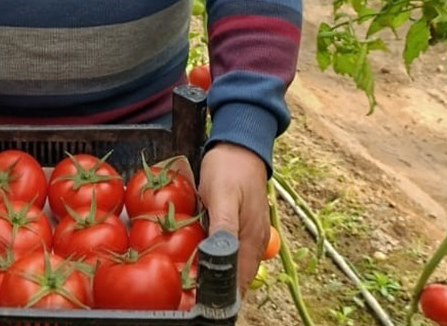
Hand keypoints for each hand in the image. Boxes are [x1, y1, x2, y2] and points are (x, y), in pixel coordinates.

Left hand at [197, 142, 270, 290]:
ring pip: (236, 265)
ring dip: (219, 275)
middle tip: (191, 295)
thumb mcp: (222, 196)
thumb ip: (224, 227)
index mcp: (251, 239)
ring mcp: (251, 234)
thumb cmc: (229, 168)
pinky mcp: (244, 226)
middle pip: (238, 277)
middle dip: (218, 289)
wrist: (240, 145)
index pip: (239, 281)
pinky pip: (232, 250)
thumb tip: (221, 259)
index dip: (221, 295)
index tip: (198, 301)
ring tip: (194, 283)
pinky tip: (203, 256)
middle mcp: (255, 241)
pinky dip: (220, 258)